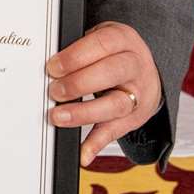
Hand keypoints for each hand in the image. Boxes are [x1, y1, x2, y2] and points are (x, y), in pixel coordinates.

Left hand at [47, 21, 161, 166]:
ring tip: (58, 117)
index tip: (52, 67)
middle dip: (79, 83)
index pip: (102, 44)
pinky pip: (116, 131)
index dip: (76, 56)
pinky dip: (97, 143)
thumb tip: (48, 66)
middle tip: (54, 91)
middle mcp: (135, 65)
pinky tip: (82, 153)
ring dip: (84, 113)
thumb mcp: (99, 39)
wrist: (145, 72)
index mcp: (123, 39)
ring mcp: (138, 93)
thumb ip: (79, 48)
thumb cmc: (112, 53)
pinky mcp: (135, 118)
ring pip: (115, 105)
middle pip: (111, 73)